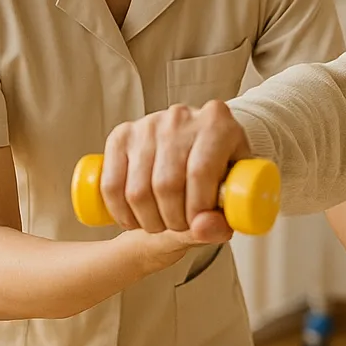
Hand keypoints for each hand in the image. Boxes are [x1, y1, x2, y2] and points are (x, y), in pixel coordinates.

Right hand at [100, 101, 251, 244]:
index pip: (200, 172)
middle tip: (179, 228)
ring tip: (161, 225)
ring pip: (138, 190)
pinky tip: (134, 220)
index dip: (197, 209)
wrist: (197, 143)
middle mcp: (180, 118)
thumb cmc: (219, 169)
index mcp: (216, 123)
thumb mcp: (233, 191)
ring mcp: (147, 125)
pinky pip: (112, 184)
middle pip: (167, 184)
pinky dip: (121, 211)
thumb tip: (203, 228)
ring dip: (148, 220)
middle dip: (172, 219)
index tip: (198, 226)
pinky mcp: (121, 136)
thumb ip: (226, 215)